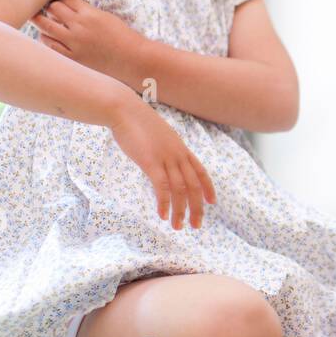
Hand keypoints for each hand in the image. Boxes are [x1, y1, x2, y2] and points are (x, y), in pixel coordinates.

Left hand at [32, 0, 142, 85]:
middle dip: (51, 8)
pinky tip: (48, 36)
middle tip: (52, 11)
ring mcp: (74, 42)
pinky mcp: (73, 56)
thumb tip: (69, 8)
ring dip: (41, 20)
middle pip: (53, 8)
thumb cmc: (123, 37)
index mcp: (90, 14)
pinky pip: (50, 44)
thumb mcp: (107, 17)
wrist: (132, 59)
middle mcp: (79, 26)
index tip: (64, 3)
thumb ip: (88, 12)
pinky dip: (45, 38)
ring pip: (46, 25)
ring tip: (41, 20)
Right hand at [108, 100, 215, 229]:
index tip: (211, 202)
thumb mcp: (158, 136)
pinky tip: (162, 215)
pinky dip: (164, 202)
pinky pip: (162, 186)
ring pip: (180, 189)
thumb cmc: (137, 123)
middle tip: (196, 226)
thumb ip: (164, 149)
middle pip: (194, 185)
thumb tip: (163, 160)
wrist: (124, 110)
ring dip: (180, 211)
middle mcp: (178, 154)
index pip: (201, 171)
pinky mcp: (150, 162)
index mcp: (181, 148)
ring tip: (178, 227)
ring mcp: (166, 158)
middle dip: (197, 208)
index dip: (208, 188)